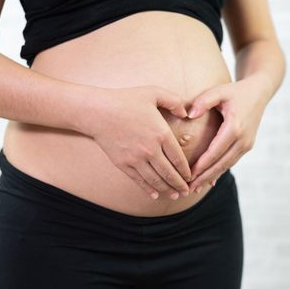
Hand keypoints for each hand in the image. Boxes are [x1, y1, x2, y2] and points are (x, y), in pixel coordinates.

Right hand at [85, 85, 191, 199]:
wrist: (98, 111)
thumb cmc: (126, 100)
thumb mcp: (154, 92)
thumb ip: (174, 101)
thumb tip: (186, 113)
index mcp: (161, 133)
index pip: (178, 158)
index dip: (186, 171)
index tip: (191, 177)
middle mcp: (150, 149)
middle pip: (169, 173)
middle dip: (180, 185)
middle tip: (187, 191)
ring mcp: (136, 159)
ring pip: (156, 180)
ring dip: (167, 190)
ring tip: (175, 195)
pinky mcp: (123, 164)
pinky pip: (139, 180)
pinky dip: (149, 189)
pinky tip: (156, 194)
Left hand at [185, 77, 269, 192]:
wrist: (259, 92)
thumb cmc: (236, 91)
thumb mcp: (219, 91)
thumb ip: (203, 101)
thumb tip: (189, 115)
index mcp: (235, 127)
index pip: (215, 151)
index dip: (201, 165)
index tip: (187, 175)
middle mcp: (243, 139)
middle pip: (221, 164)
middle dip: (204, 178)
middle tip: (187, 189)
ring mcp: (247, 144)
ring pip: (226, 165)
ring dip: (211, 177)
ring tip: (194, 188)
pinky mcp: (246, 146)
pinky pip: (231, 162)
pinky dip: (219, 171)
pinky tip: (208, 181)